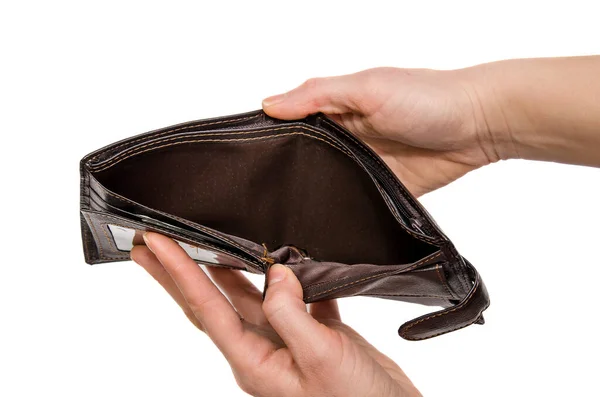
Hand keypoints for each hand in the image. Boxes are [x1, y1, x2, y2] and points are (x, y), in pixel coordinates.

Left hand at [131, 232, 421, 396]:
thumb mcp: (321, 358)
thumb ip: (290, 315)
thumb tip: (274, 275)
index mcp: (254, 362)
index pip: (206, 309)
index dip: (179, 272)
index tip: (156, 243)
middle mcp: (264, 351)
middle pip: (212, 303)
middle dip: (179, 273)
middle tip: (151, 243)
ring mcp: (289, 343)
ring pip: (250, 297)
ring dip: (227, 268)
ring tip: (202, 242)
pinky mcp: (317, 336)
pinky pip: (298, 299)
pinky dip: (295, 277)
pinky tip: (293, 260)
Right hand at [262, 67, 495, 196]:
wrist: (480, 124)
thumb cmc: (428, 97)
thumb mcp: (368, 87)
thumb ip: (319, 95)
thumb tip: (268, 105)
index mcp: (337, 108)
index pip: (292, 123)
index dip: (271, 139)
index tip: (247, 160)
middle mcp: (346, 137)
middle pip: (306, 158)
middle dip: (288, 174)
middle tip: (261, 198)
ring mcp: (364, 165)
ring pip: (328, 184)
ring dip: (314, 195)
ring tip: (285, 217)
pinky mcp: (383, 189)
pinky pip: (356, 204)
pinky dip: (342, 212)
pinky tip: (323, 225)